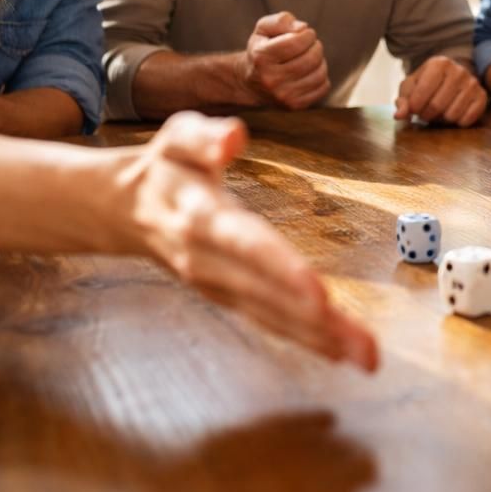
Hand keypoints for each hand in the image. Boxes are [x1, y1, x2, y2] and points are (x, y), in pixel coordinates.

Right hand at [123, 112, 378, 370]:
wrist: (124, 209)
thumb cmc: (167, 166)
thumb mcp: (178, 135)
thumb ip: (204, 136)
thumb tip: (233, 136)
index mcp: (200, 215)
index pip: (244, 243)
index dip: (280, 267)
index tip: (318, 293)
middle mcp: (207, 259)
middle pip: (266, 292)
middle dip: (315, 319)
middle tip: (364, 345)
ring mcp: (216, 285)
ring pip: (271, 315)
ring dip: (320, 338)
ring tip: (366, 356)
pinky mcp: (225, 298)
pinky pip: (267, 322)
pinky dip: (303, 338)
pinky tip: (340, 351)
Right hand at [243, 12, 330, 109]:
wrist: (250, 83)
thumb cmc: (261, 50)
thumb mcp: (263, 29)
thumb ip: (281, 21)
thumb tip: (302, 28)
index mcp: (262, 57)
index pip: (297, 42)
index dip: (307, 34)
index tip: (305, 33)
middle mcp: (271, 79)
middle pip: (311, 58)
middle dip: (316, 46)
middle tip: (310, 44)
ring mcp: (283, 95)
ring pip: (320, 73)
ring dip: (320, 61)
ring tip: (310, 57)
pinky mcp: (295, 105)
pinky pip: (323, 87)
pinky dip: (321, 77)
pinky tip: (310, 72)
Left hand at [394, 56, 487, 126]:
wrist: (453, 77)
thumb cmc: (427, 83)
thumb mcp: (411, 87)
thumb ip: (403, 101)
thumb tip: (399, 116)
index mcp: (438, 64)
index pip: (421, 92)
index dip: (414, 107)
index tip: (413, 109)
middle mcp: (458, 71)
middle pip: (437, 106)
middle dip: (427, 115)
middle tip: (426, 112)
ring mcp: (472, 83)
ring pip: (452, 115)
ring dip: (442, 120)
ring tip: (439, 111)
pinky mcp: (482, 97)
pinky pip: (467, 120)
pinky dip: (457, 123)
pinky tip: (453, 113)